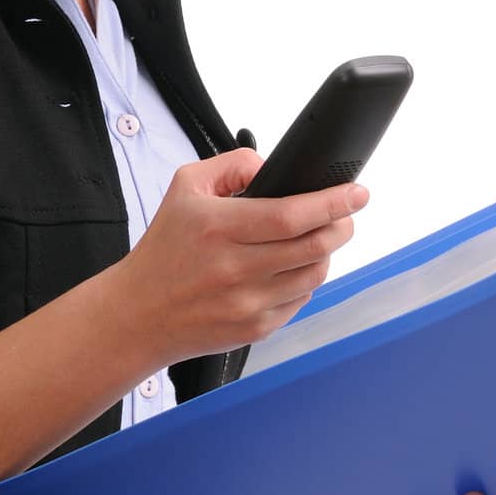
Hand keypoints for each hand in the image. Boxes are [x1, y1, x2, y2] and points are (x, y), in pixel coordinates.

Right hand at [117, 149, 367, 363]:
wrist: (139, 313)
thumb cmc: (164, 248)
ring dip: (326, 253)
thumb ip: (231, 164)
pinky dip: (305, 280)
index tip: (356, 192)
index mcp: (218, 227)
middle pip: (313, 247)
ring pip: (313, 275)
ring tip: (319, 237)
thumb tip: (271, 166)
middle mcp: (234, 268)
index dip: (332, 203)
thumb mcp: (185, 186)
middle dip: (341, 225)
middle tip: (347, 213)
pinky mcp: (255, 330)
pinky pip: (299, 301)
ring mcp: (247, 303)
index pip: (291, 215)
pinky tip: (293, 266)